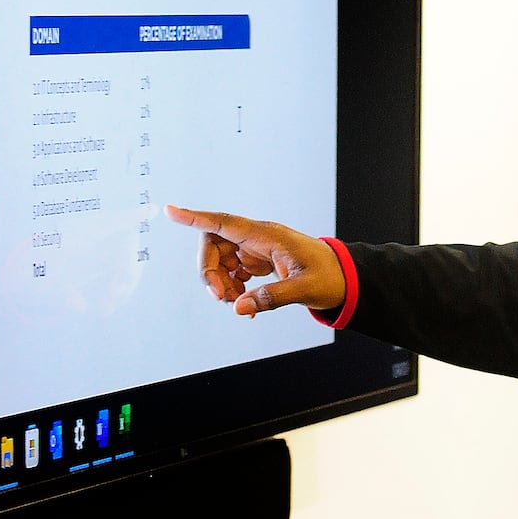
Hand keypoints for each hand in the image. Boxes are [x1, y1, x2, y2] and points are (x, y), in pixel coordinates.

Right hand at [164, 205, 346, 316]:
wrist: (347, 278)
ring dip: (221, 283)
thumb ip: (272, 298)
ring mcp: (258, 248)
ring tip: (239, 303)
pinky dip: (233, 287)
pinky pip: (234, 270)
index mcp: (267, 236)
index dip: (195, 218)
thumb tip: (239, 308)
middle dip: (210, 271)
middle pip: (214, 244)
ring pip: (222, 259)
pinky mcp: (260, 260)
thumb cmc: (330, 277)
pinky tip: (246, 302)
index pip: (224, 222)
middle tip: (223, 298)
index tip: (170, 211)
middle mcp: (259, 238)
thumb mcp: (304, 289)